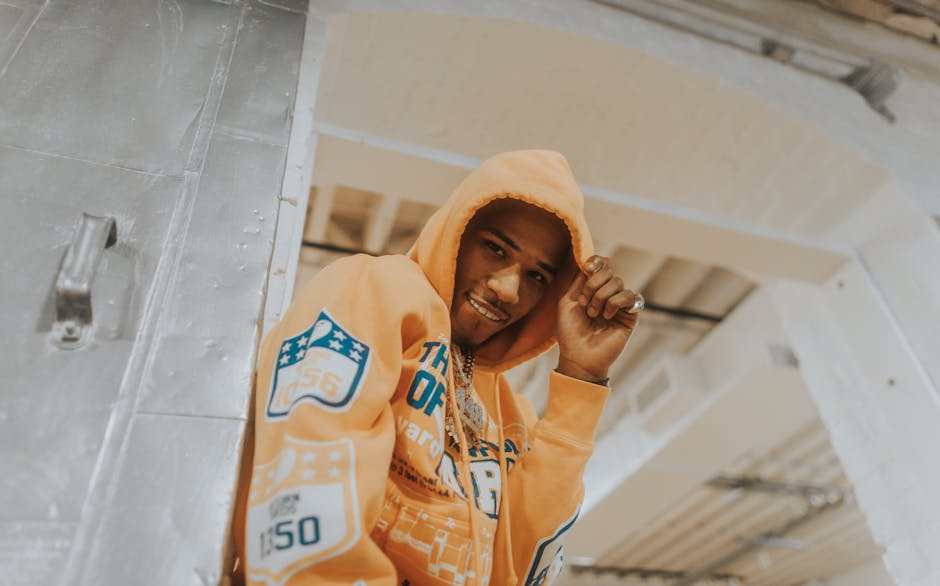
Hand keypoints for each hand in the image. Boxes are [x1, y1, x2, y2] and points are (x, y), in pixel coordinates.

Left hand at [556, 255, 639, 382]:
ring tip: (593, 314)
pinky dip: (614, 304)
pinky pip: (630, 296)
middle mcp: (608, 294)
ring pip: (618, 282)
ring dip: (601, 297)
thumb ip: (579, 280)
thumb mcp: (568, 301)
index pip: (602, 264)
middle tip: (584, 303)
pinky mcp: (631, 315)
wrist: (578, 356)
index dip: (596, 262)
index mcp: (593, 289)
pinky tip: (607, 317)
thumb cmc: (570, 332)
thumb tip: (588, 259)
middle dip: (593, 284)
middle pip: (609, 271)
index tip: (586, 268)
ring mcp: (620, 304)